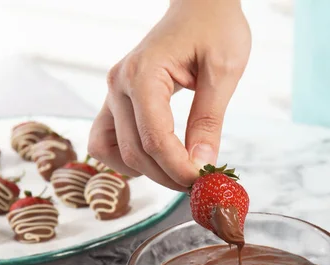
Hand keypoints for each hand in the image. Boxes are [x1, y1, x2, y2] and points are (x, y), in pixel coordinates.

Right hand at [88, 0, 250, 189]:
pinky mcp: (118, 98)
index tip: (205, 180)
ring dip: (146, 171)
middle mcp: (119, 84)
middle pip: (135, 152)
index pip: (155, 139)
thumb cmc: (215, 27)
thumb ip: (208, 120)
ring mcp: (114, 91)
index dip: (180, 169)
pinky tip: (157, 159)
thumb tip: (202, 163)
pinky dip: (127, 158)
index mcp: (143, 74)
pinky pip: (107, 140)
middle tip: (200, 181)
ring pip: (114, 152)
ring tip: (179, 171)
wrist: (201, 3)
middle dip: (168, 175)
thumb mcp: (223, 72)